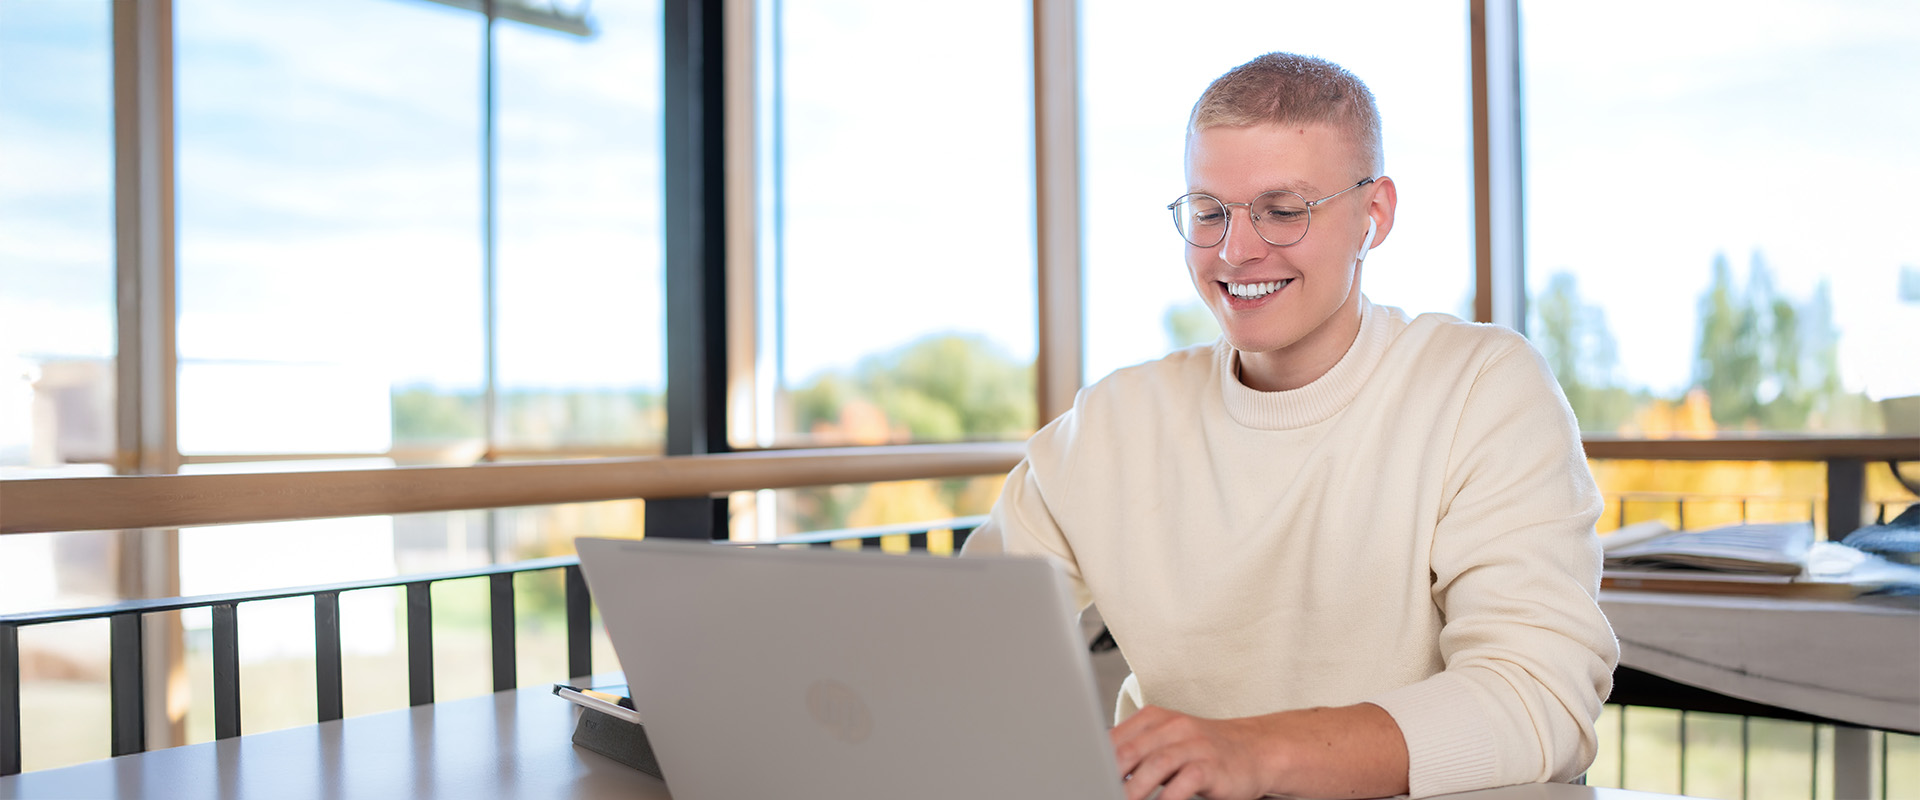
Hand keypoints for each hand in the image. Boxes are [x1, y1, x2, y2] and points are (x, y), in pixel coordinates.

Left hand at [1110, 706, 1276, 799]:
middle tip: (1095, 789)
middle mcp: (1173, 727)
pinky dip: (1167, 798)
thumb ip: (1136, 752)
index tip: (1083, 778)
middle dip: (1108, 775)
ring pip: (1155, 765)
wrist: (1255, 750)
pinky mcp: (1212, 765)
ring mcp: (1194, 744)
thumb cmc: (1203, 751)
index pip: (1114, 738)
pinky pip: (1185, 781)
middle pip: (1129, 750)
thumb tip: (1099, 769)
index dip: (1094, 760)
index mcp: (1154, 718)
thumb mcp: (1166, 743)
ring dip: (1133, 789)